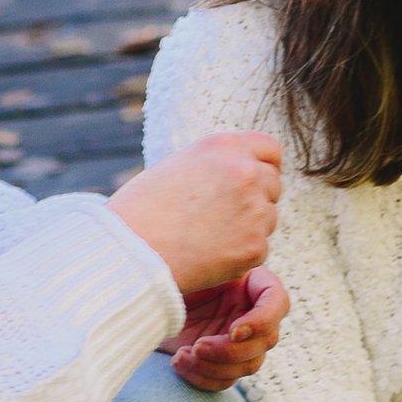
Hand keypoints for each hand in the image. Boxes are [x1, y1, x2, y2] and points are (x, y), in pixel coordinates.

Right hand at [111, 131, 282, 299]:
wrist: (129, 251)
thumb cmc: (142, 210)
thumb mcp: (178, 167)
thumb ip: (216, 165)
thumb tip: (246, 171)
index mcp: (224, 146)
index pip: (270, 149)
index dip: (262, 166)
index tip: (251, 182)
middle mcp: (245, 172)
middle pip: (273, 184)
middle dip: (255, 199)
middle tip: (220, 216)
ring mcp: (254, 210)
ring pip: (268, 219)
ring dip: (248, 228)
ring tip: (206, 236)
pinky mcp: (255, 246)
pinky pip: (259, 249)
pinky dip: (240, 256)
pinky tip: (208, 255)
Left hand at [169, 268, 288, 393]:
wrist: (142, 293)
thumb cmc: (165, 269)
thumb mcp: (190, 264)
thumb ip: (213, 269)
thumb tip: (232, 276)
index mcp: (253, 283)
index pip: (277, 302)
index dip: (261, 321)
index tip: (232, 330)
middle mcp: (252, 311)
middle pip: (266, 341)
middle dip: (230, 350)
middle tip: (197, 347)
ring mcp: (240, 339)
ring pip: (249, 365)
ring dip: (215, 367)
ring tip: (182, 356)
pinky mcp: (222, 360)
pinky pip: (226, 380)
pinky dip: (203, 377)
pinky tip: (178, 362)